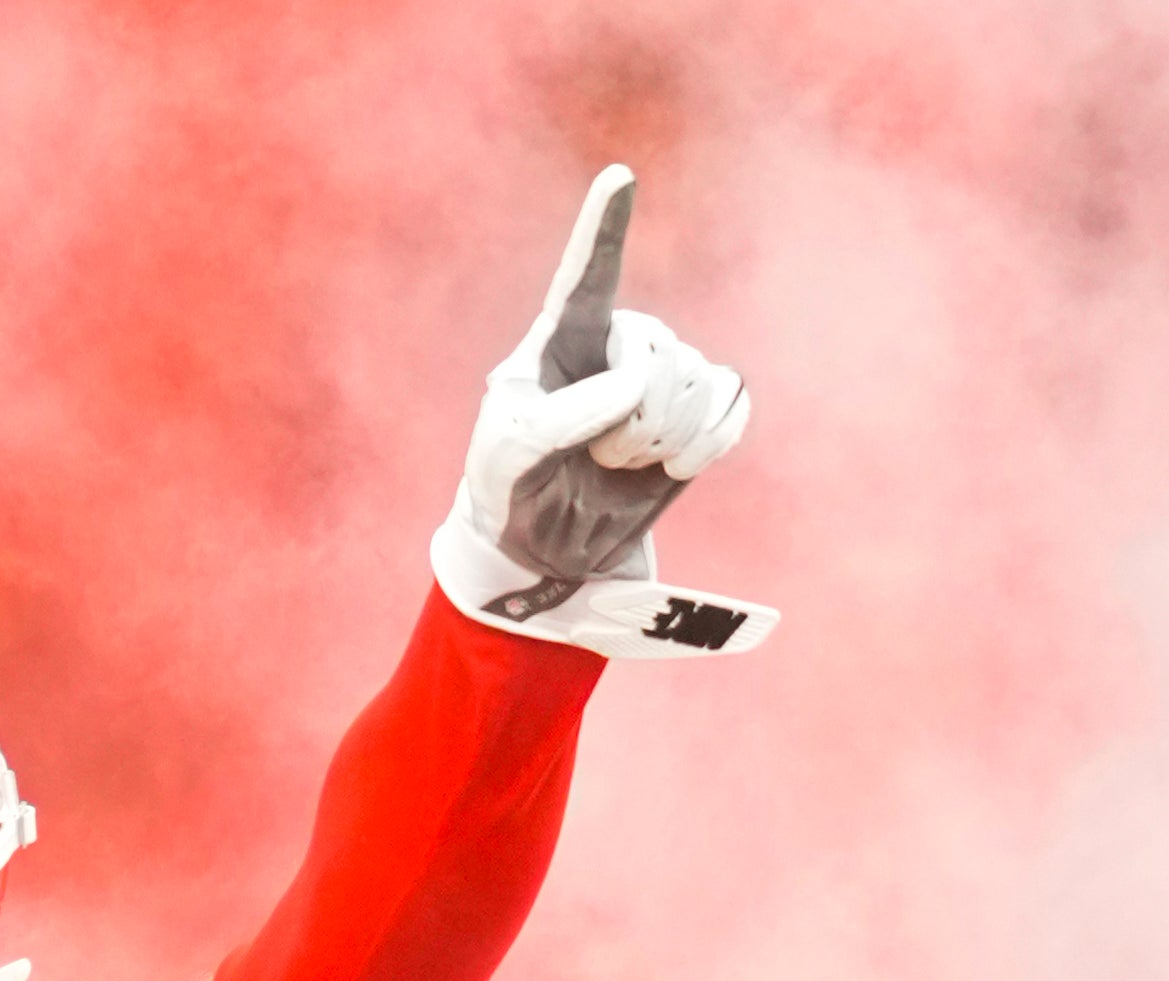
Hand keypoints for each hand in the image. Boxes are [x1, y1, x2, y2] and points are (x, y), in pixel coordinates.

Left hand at [430, 165, 774, 658]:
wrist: (546, 543)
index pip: (585, 275)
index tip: (617, 176)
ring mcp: (666, 374)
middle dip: (632, 417)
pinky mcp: (700, 410)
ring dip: (662, 439)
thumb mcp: (508, 452)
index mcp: (562, 337)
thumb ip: (559, 415)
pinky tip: (672, 466)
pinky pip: (732, 406)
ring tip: (617, 461)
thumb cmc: (509, 484)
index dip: (603, 226)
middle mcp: (621, 343)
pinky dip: (707, 443)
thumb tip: (633, 386)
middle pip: (660, 352)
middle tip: (593, 453)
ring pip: (699, 382)